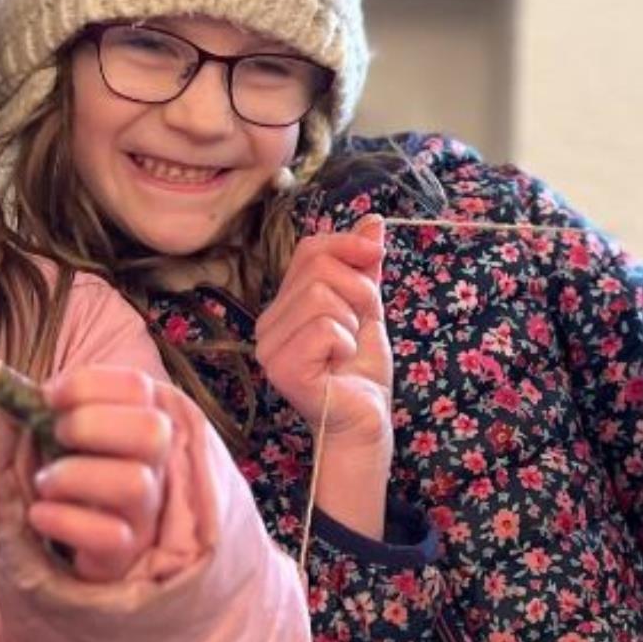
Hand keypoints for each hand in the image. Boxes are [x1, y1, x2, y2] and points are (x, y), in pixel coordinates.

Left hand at [26, 366, 171, 581]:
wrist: (63, 550)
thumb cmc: (57, 481)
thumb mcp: (38, 441)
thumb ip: (25, 414)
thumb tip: (6, 395)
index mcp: (137, 424)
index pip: (138, 387)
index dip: (89, 384)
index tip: (49, 397)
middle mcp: (152, 466)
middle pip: (152, 430)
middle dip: (92, 424)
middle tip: (57, 436)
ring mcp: (143, 512)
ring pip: (135, 483)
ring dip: (75, 475)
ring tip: (46, 483)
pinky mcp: (123, 553)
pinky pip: (110, 536)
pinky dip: (64, 521)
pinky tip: (40, 516)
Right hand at [253, 216, 393, 537]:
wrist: (366, 421)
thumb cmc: (361, 371)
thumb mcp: (368, 309)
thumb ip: (364, 267)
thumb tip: (372, 220)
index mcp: (284, 305)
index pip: (309, 250)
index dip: (346, 245)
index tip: (374, 255)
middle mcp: (267, 323)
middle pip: (317, 269)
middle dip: (357, 291)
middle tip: (360, 326)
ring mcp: (269, 347)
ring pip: (320, 297)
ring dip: (352, 321)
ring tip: (348, 348)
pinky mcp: (281, 369)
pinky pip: (325, 329)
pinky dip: (346, 344)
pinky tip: (340, 364)